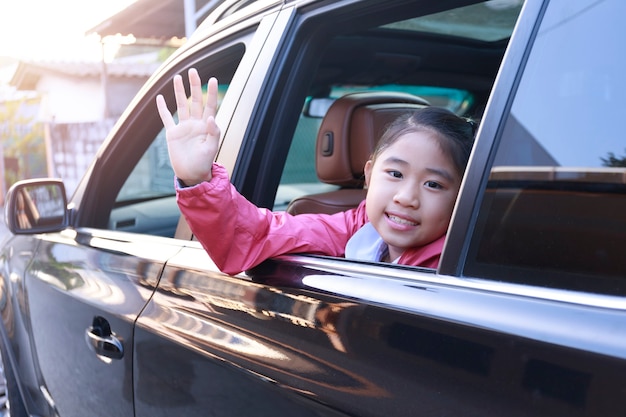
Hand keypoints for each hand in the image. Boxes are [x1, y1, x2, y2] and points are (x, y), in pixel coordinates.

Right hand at [156, 68, 220, 184]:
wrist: (191, 174)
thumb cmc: (204, 163)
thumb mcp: (211, 148)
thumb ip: (213, 133)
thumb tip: (212, 117)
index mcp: (206, 126)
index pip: (210, 106)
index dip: (211, 93)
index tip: (212, 79)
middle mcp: (195, 124)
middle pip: (195, 101)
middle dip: (194, 86)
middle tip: (193, 71)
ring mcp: (183, 127)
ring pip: (181, 105)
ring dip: (179, 92)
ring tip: (177, 77)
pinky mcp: (172, 134)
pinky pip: (167, 118)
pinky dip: (162, 109)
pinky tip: (160, 98)